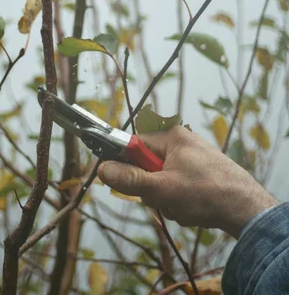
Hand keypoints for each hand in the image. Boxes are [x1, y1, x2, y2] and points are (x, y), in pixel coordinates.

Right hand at [97, 126, 277, 238]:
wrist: (247, 209)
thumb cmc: (206, 194)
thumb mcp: (162, 188)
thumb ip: (130, 179)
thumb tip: (101, 169)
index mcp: (171, 137)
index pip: (133, 144)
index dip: (125, 164)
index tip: (122, 181)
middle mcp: (181, 143)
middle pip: (146, 165)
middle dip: (151, 188)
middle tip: (163, 198)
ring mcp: (190, 159)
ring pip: (160, 179)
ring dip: (164, 198)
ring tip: (180, 205)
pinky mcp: (198, 173)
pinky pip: (174, 186)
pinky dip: (177, 200)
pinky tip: (190, 208)